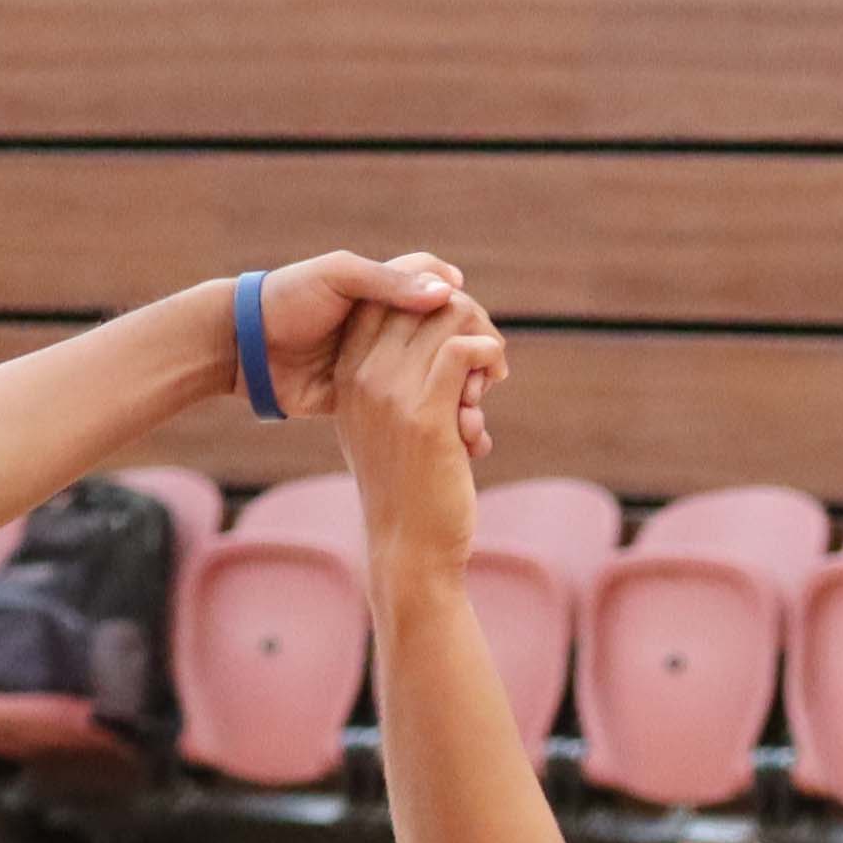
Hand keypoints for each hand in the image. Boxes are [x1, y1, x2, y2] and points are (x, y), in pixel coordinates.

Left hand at [252, 254, 475, 440]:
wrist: (244, 350)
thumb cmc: (286, 302)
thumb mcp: (336, 279)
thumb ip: (388, 283)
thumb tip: (448, 292)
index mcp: (383, 285)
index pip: (442, 287)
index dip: (467, 308)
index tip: (483, 334)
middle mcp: (388, 320)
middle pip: (448, 331)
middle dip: (472, 354)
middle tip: (485, 380)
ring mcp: (382, 357)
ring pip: (437, 369)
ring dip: (461, 388)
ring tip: (474, 409)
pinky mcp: (370, 391)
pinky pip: (413, 400)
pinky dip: (438, 413)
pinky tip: (458, 430)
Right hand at [326, 296, 503, 571]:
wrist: (407, 547)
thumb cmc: (406, 485)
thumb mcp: (385, 426)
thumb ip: (395, 380)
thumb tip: (444, 336)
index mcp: (347, 374)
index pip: (383, 295)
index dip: (429, 297)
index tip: (457, 329)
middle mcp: (361, 378)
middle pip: (420, 297)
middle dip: (465, 315)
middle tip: (483, 356)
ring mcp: (389, 394)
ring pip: (447, 316)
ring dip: (482, 336)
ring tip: (490, 375)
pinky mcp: (425, 416)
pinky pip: (463, 350)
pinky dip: (489, 354)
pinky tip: (495, 378)